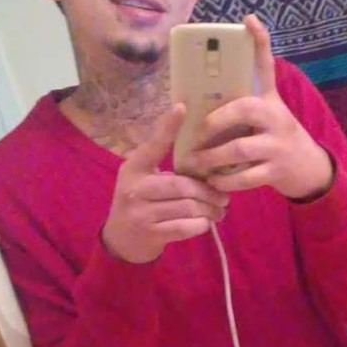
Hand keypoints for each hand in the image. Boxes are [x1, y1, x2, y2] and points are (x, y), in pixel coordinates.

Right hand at [102, 104, 228, 263]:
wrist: (121, 239)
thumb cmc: (142, 200)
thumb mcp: (145, 178)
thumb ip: (167, 166)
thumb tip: (207, 152)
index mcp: (134, 168)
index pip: (153, 145)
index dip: (167, 127)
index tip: (182, 107)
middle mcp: (134, 188)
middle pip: (182, 185)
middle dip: (208, 191)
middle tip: (224, 196)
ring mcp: (140, 213)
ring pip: (187, 207)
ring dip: (209, 209)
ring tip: (220, 209)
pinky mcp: (150, 234)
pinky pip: (184, 227)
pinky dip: (200, 224)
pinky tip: (206, 222)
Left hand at [190, 15, 333, 199]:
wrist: (306, 166)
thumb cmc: (274, 135)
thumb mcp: (266, 112)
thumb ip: (239, 104)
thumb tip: (196, 98)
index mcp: (269, 99)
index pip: (265, 65)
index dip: (259, 41)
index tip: (248, 19)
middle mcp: (276, 117)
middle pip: (244, 109)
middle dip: (214, 122)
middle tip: (193, 134)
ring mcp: (278, 144)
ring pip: (240, 148)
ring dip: (212, 157)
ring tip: (194, 162)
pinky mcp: (277, 170)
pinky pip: (245, 176)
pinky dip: (224, 180)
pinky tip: (212, 180)